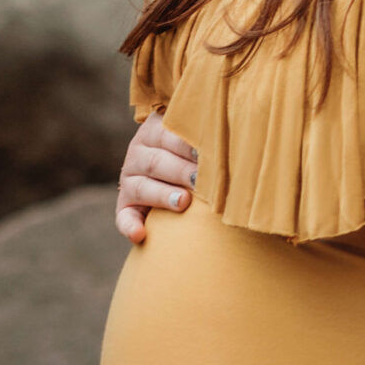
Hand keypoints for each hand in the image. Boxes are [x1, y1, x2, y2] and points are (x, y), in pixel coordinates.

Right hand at [116, 109, 197, 243]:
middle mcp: (138, 152)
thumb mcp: (197, 138)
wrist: (177, 172)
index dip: (188, 145)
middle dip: (180, 171)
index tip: (207, 153)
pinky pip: (124, 217)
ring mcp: (130, 179)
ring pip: (142, 187)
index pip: (168, 135)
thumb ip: (210, 137)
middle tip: (201, 180)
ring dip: (162, 195)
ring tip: (183, 202)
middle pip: (156, 161)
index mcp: (155, 131)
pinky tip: (140, 234)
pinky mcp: (125, 205)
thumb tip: (241, 139)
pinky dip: (129, 226)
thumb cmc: (198, 153)